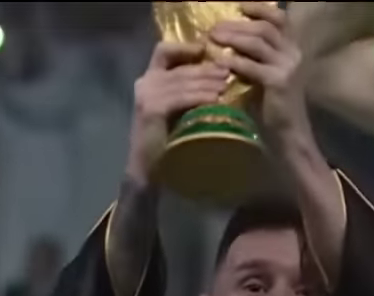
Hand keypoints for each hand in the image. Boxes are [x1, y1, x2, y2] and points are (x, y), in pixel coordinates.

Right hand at [127, 40, 232, 183]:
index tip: (206, 50)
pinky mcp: (152, 109)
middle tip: (228, 71)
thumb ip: (185, 91)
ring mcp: (147, 95)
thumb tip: (218, 77)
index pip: (163, 51)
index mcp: (149, 79)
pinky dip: (200, 97)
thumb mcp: (175, 109)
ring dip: (207, 83)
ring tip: (226, 85)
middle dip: (206, 69)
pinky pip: (181, 97)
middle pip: (180, 67)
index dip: (185, 47)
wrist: (147, 169)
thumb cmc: (165, 141)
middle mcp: (145, 82)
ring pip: (183, 81)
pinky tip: (215, 99)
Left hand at [210, 2, 308, 137]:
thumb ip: (254, 57)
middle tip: (214, 27)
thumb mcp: (265, 75)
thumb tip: (227, 39)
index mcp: (292, 49)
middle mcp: (293, 53)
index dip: (259, 8)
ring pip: (258, 42)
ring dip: (233, 38)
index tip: (238, 5)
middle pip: (264, 27)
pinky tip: (219, 62)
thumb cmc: (272, 107)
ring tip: (213, 38)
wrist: (288, 135)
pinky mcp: (279, 82)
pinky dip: (234, 62)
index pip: (279, 18)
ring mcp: (288, 67)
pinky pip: (252, 65)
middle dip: (237, 24)